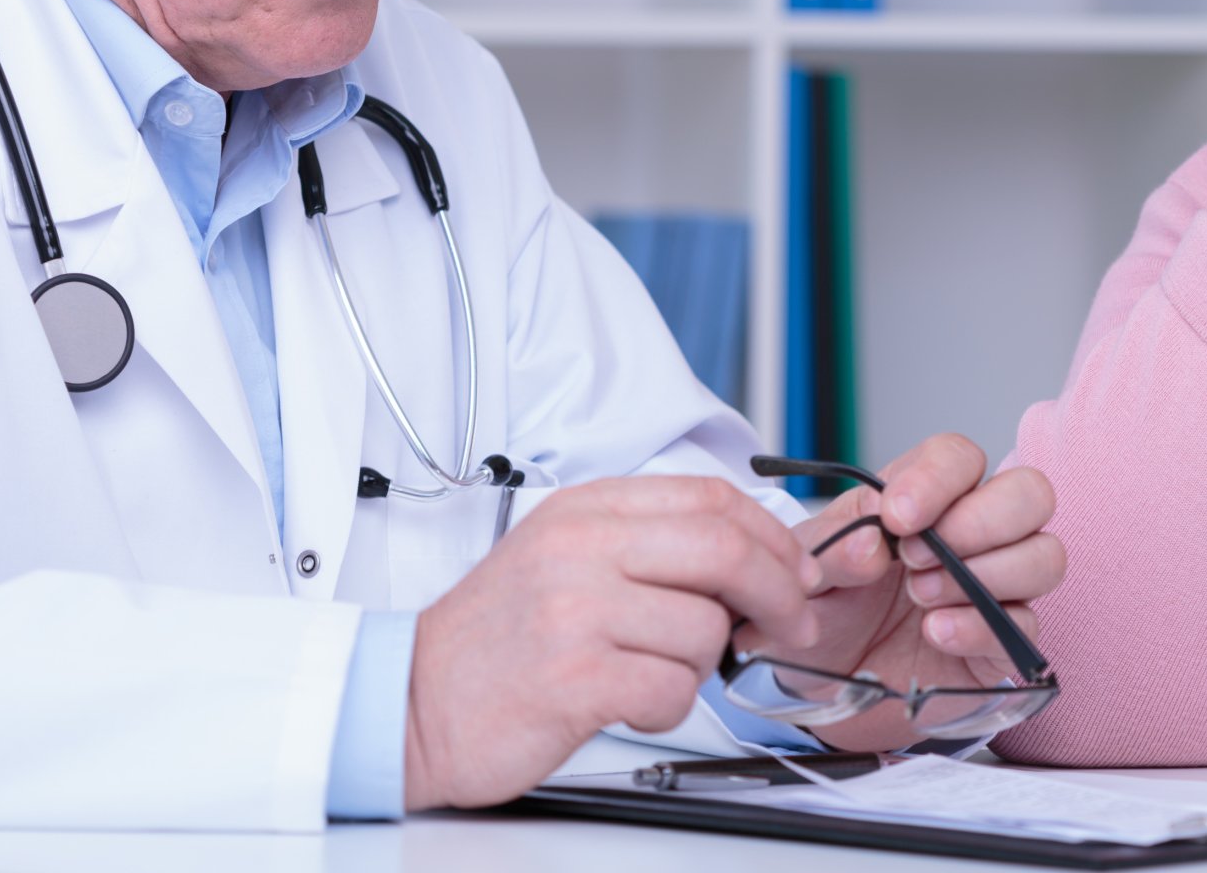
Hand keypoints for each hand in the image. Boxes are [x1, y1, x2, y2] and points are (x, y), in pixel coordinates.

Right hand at [402, 476, 822, 810]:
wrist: (408, 700)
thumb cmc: (498, 638)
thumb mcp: (566, 556)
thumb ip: (649, 543)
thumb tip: (756, 556)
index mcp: (586, 509)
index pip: (711, 499)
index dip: (773, 536)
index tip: (798, 570)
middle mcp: (581, 548)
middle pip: (725, 549)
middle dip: (780, 592)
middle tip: (793, 625)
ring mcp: (575, 610)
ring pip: (704, 630)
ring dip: (699, 665)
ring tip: (651, 673)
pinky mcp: (574, 676)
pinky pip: (671, 690)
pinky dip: (666, 707)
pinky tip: (627, 703)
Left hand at [736, 434, 1061, 752]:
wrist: (827, 687)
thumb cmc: (826, 613)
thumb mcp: (805, 574)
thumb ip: (829, 549)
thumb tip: (870, 545)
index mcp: (925, 499)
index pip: (960, 457)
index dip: (937, 479)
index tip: (897, 516)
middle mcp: (973, 534)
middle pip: (1030, 493)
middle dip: (981, 522)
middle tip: (917, 558)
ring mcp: (995, 587)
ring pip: (1046, 556)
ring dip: (986, 574)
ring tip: (921, 596)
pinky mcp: (1002, 641)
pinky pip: (1026, 624)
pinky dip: (981, 627)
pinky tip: (936, 634)